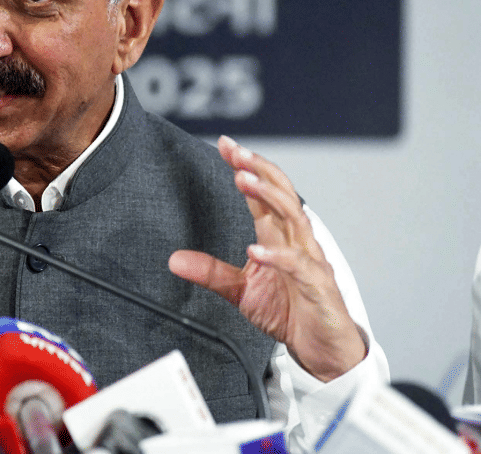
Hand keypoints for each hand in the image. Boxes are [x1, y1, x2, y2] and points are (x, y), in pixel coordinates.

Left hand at [168, 136, 365, 381]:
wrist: (322, 350)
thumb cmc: (290, 312)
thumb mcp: (241, 291)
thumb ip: (211, 272)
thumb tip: (174, 260)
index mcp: (278, 236)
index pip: (262, 194)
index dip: (246, 168)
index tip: (225, 145)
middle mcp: (296, 241)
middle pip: (282, 195)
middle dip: (259, 170)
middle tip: (236, 152)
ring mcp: (310, 261)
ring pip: (294, 218)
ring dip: (269, 197)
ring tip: (244, 180)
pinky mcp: (318, 287)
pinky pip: (299, 266)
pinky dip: (277, 256)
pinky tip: (256, 249)